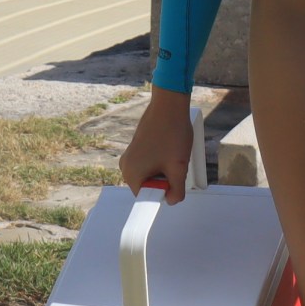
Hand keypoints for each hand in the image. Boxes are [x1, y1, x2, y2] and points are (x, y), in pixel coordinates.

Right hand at [118, 88, 195, 203]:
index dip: (163, 192)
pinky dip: (161, 161)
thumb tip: (172, 200)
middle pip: (149, 186)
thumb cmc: (172, 133)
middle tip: (175, 164)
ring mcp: (130, 156)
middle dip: (165, 180)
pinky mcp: (136, 148)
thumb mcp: (178, 168)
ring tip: (173, 154)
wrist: (169, 105)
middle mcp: (126, 166)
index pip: (147, 198)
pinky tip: (169, 148)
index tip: (173, 180)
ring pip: (151, 175)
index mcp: (131, 174)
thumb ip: (176, 191)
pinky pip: (150, 164)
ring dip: (165, 170)